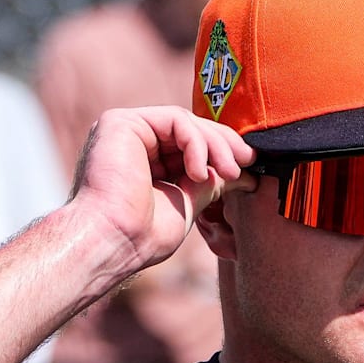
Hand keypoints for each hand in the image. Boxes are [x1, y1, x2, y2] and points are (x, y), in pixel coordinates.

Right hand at [69, 106, 256, 275]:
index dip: (222, 151)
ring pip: (185, 122)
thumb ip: (209, 183)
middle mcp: (132, 142)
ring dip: (215, 145)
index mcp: (143, 161)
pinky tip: (198, 171)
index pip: (189, 144)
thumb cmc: (141, 235)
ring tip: (229, 172)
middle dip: (224, 144)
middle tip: (249, 160)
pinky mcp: (121, 122)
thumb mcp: (187, 203)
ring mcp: (125, 130)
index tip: (251, 165)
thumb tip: (242, 174)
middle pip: (189, 129)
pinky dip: (195, 143)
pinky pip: (173, 120)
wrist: (113, 242)